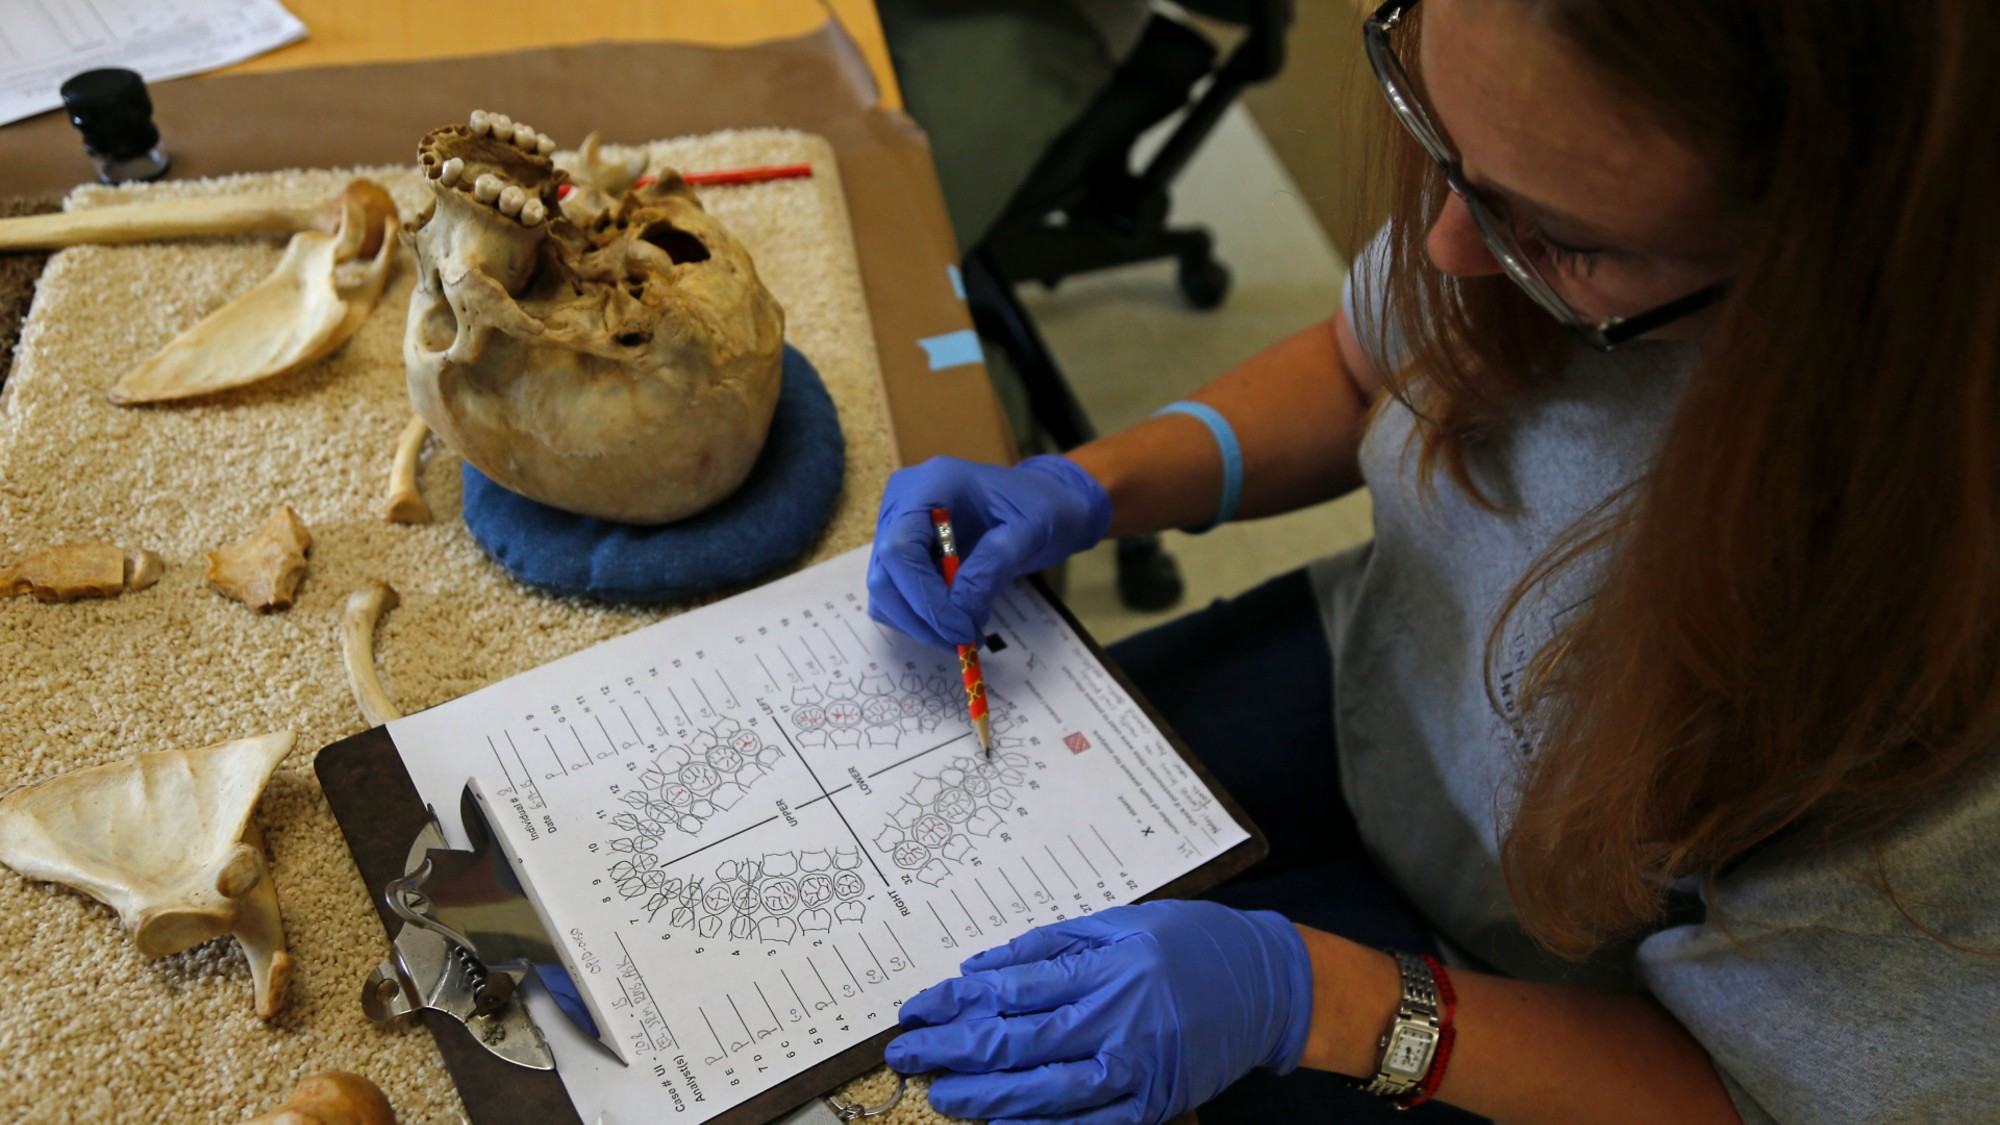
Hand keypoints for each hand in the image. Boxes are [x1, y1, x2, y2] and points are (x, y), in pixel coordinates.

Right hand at [867, 455, 1111, 648]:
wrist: (1042, 501)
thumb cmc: (1041, 507)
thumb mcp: (1029, 531)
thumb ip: (993, 566)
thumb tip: (959, 612)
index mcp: (931, 484)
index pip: (900, 548)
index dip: (923, 597)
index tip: (960, 630)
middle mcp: (903, 502)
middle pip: (884, 574)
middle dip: (920, 618)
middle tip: (964, 641)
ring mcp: (897, 525)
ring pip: (885, 591)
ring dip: (921, 623)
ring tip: (969, 629)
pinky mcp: (903, 550)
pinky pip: (897, 593)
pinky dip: (922, 616)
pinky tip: (958, 616)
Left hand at [886, 901, 1313, 1124]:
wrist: (1268, 985)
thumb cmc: (1192, 944)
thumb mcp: (1121, 922)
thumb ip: (1052, 946)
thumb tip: (983, 968)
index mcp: (1106, 965)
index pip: (1010, 989)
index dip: (954, 1003)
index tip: (916, 1010)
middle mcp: (1118, 1017)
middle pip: (1017, 1043)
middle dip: (952, 1051)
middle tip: (907, 1055)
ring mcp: (1137, 1067)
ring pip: (1046, 1092)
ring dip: (986, 1096)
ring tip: (943, 1094)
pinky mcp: (1155, 1102)